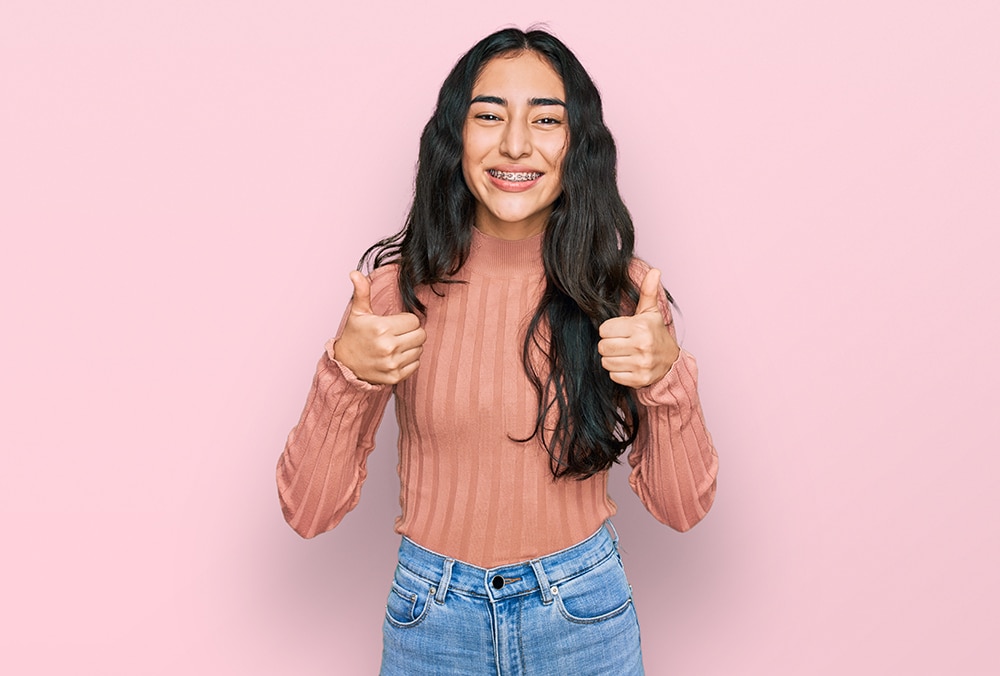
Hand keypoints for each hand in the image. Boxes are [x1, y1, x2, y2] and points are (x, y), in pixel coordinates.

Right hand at [332, 271, 425, 384]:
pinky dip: (410, 361)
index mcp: (381, 328)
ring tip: (397, 345)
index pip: (414, 320)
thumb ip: (362, 292)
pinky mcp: (395, 376)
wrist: (345, 365)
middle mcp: (388, 347)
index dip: (407, 320)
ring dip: (412, 346)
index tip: (396, 323)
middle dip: (413, 332)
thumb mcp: (358, 313)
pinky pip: (416, 364)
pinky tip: (396, 357)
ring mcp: (392, 363)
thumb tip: (355, 273)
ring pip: (420, 349)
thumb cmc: (354, 336)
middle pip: (421, 335)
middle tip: (399, 333)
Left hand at [598, 268, 679, 388]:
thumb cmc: (655, 333)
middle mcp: (642, 345)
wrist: (671, 361)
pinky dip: (618, 372)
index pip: (604, 330)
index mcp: (640, 327)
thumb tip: (655, 270)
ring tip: (624, 354)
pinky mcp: (640, 379)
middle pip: (603, 347)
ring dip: (612, 359)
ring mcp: (641, 364)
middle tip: (620, 343)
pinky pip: (614, 376)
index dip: (609, 330)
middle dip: (608, 344)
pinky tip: (628, 365)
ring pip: (606, 362)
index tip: (619, 331)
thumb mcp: (650, 312)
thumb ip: (648, 291)